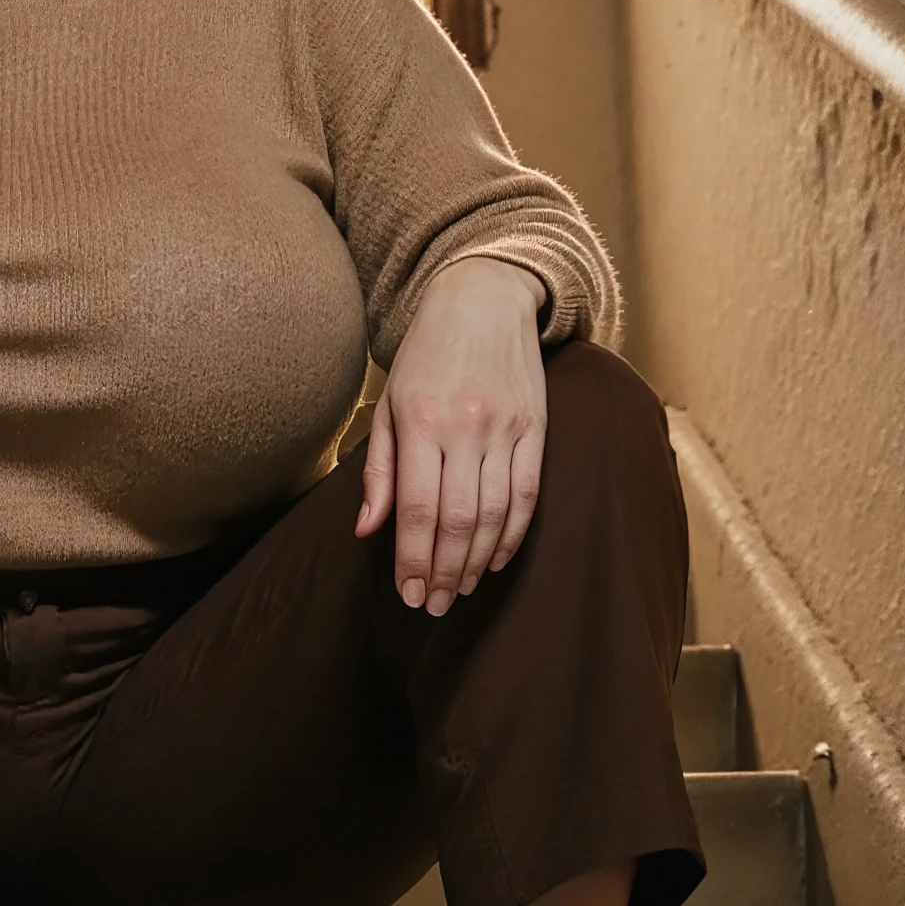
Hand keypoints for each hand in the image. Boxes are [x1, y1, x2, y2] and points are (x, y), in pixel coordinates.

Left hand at [356, 257, 548, 612]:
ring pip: (493, 514)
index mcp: (421, 421)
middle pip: (456, 520)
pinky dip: (512, 534)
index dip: (412, 559)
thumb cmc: (425, 356)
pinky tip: (494, 560)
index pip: (415, 509)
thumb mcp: (388, 405)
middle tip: (431, 606)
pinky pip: (528, 494)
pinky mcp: (537, 428)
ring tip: (458, 590)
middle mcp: (465, 427)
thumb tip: (367, 531)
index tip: (407, 594)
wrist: (484, 300)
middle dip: (442, 571)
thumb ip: (378, 471)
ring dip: (474, 562)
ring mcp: (506, 428)